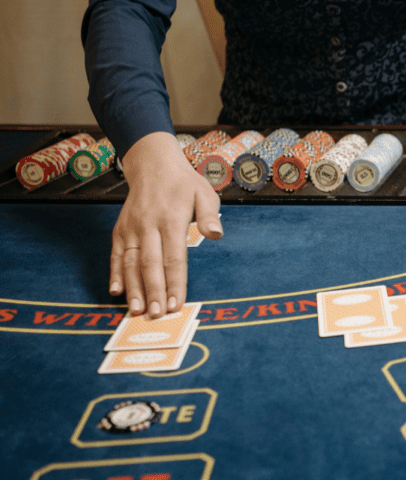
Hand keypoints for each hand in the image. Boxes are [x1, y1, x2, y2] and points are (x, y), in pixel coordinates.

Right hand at [110, 132, 221, 316]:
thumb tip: (216, 234)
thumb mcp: (204, 193)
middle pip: (150, 264)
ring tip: (136, 310)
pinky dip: (115, 273)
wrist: (153, 165)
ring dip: (133, 288)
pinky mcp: (120, 230)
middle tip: (156, 315)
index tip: (176, 304)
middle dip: (154, 291)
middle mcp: (148, 225)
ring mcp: (131, 228)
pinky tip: (115, 291)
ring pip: (130, 263)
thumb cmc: (184, 184)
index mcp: (171, 219)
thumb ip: (209, 216)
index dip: (175, 282)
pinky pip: (116, 254)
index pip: (174, 258)